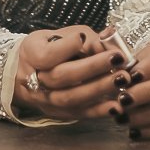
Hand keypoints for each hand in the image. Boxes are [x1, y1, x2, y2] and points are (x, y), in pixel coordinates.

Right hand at [13, 26, 130, 121]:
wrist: (28, 71)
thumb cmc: (51, 47)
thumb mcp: (62, 35)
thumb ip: (85, 38)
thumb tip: (109, 38)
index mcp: (31, 53)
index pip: (46, 55)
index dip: (66, 47)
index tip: (83, 37)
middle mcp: (33, 79)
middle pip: (61, 76)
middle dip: (91, 68)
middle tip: (117, 59)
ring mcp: (44, 99)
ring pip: (70, 98)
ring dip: (98, 89)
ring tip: (122, 79)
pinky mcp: (57, 113)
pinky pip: (78, 113)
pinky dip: (98, 110)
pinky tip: (117, 105)